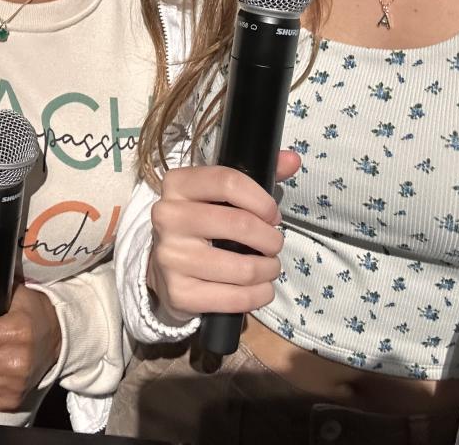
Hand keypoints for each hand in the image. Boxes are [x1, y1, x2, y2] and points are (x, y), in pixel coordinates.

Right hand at [147, 150, 300, 322]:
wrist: (164, 268)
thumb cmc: (203, 223)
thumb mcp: (223, 194)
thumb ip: (261, 173)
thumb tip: (293, 159)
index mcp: (177, 184)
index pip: (227, 182)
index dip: (261, 200)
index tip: (273, 215)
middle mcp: (167, 217)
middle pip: (240, 224)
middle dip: (271, 239)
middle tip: (274, 244)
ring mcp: (170, 257)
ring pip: (243, 268)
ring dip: (269, 269)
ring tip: (269, 267)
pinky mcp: (179, 293)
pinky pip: (236, 298)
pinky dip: (259, 295)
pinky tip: (260, 289)